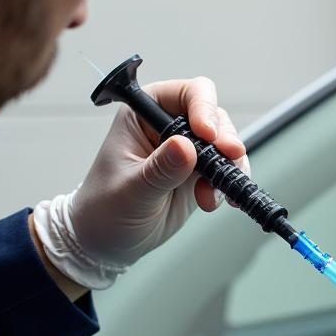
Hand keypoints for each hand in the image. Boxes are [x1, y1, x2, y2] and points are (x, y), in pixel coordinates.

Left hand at [32, 77, 248, 290]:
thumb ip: (160, 169)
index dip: (203, 108)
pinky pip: (226, 170)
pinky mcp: (198, 174)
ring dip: (229, 166)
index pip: (185, 93)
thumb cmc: (105, 208)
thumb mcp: (131, 189)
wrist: (108, 241)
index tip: (208, 135)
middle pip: (214, 116)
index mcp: (144, 114)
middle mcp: (168, 126)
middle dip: (225, 139)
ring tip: (213, 193)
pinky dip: (229, 183)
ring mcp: (186, 151)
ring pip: (225, 144)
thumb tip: (185, 147)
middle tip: (229, 159)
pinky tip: (219, 201)